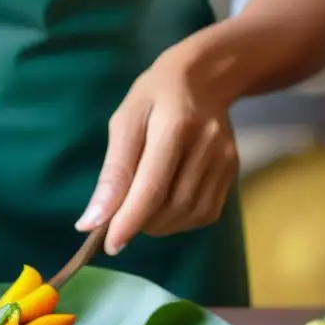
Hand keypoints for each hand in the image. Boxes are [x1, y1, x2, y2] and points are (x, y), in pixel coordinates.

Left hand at [76, 44, 238, 254]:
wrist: (206, 78)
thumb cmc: (155, 97)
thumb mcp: (124, 122)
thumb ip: (113, 173)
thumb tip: (92, 222)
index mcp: (175, 125)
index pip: (152, 187)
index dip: (129, 221)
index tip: (110, 246)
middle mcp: (207, 144)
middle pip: (171, 206)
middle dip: (141, 222)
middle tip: (121, 217)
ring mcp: (225, 159)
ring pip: (188, 214)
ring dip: (159, 224)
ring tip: (142, 209)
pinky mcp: (232, 171)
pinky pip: (205, 213)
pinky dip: (180, 220)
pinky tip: (165, 204)